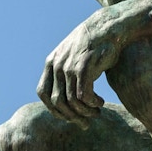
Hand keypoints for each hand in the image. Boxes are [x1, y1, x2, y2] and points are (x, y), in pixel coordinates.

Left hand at [37, 13, 120, 128]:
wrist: (108, 27)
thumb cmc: (94, 46)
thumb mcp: (73, 58)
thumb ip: (66, 75)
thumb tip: (66, 101)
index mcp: (51, 63)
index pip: (43, 94)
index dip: (54, 109)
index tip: (69, 116)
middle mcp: (57, 65)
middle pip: (57, 102)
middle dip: (71, 116)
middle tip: (85, 123)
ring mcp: (69, 66)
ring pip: (72, 101)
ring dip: (85, 112)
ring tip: (97, 113)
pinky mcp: (84, 67)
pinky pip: (83, 95)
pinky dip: (92, 104)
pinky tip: (100, 103)